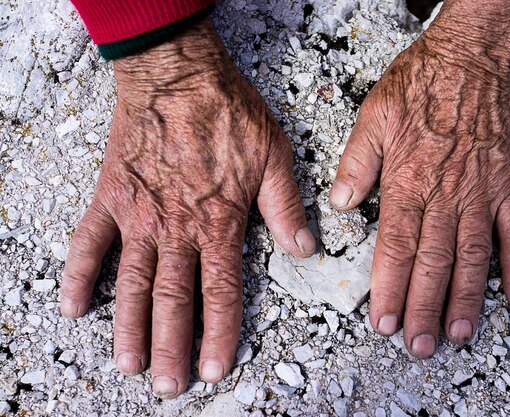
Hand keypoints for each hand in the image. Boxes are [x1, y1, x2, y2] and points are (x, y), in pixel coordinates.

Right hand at [60, 18, 314, 397]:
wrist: (179, 76)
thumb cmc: (227, 114)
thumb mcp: (275, 159)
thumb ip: (286, 209)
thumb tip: (305, 249)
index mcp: (218, 224)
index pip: (220, 292)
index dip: (219, 334)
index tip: (214, 367)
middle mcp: (176, 229)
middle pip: (174, 300)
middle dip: (173, 347)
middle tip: (168, 386)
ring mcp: (139, 217)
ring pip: (133, 283)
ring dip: (130, 327)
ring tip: (129, 364)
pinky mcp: (111, 198)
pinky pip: (90, 242)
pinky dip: (80, 274)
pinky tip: (73, 305)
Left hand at [330, 1, 509, 356]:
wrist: (468, 60)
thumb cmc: (419, 86)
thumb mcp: (372, 117)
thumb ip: (356, 164)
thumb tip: (339, 204)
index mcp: (407, 182)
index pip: (395, 248)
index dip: (388, 289)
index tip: (383, 322)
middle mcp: (445, 195)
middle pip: (432, 263)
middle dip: (422, 308)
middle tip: (418, 344)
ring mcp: (480, 193)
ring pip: (472, 257)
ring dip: (466, 299)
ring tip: (459, 334)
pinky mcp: (507, 185)